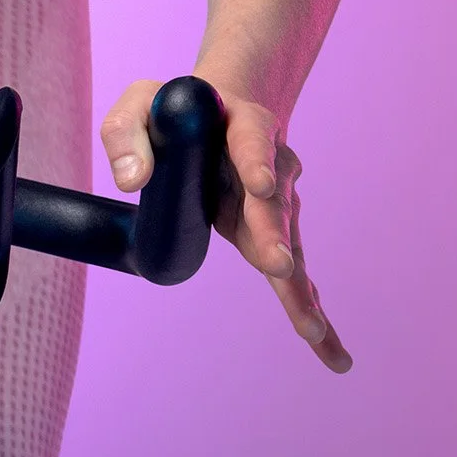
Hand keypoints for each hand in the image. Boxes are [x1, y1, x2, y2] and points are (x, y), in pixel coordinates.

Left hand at [100, 79, 348, 372]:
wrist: (224, 112)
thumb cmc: (176, 110)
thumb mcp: (139, 104)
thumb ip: (127, 134)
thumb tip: (131, 182)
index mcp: (244, 125)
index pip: (252, 141)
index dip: (257, 162)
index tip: (262, 185)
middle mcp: (273, 167)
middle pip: (275, 206)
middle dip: (275, 237)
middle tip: (280, 267)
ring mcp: (280, 205)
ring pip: (290, 248)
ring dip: (298, 289)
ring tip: (312, 330)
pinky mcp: (275, 236)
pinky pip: (295, 276)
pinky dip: (309, 312)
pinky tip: (329, 352)